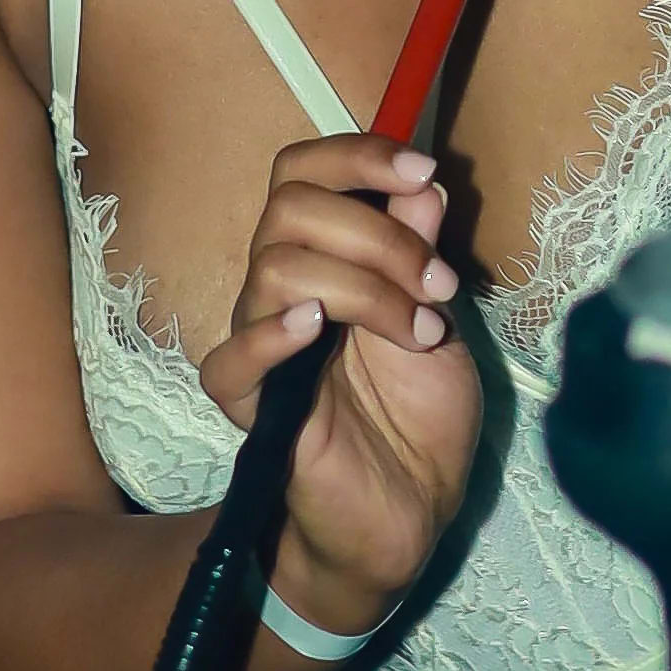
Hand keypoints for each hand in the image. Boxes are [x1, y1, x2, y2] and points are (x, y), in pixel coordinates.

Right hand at [200, 133, 482, 635]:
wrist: (409, 513)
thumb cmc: (419, 415)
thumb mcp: (441, 318)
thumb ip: (423, 252)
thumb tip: (422, 184)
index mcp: (325, 257)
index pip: (304, 172)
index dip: (357, 157)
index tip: (423, 173)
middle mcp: (283, 289)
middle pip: (289, 207)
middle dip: (378, 233)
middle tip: (437, 286)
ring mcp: (263, 346)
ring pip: (275, 266)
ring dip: (364, 287)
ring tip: (420, 332)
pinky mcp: (249, 408)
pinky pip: (230, 359)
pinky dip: (270, 334)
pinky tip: (315, 331)